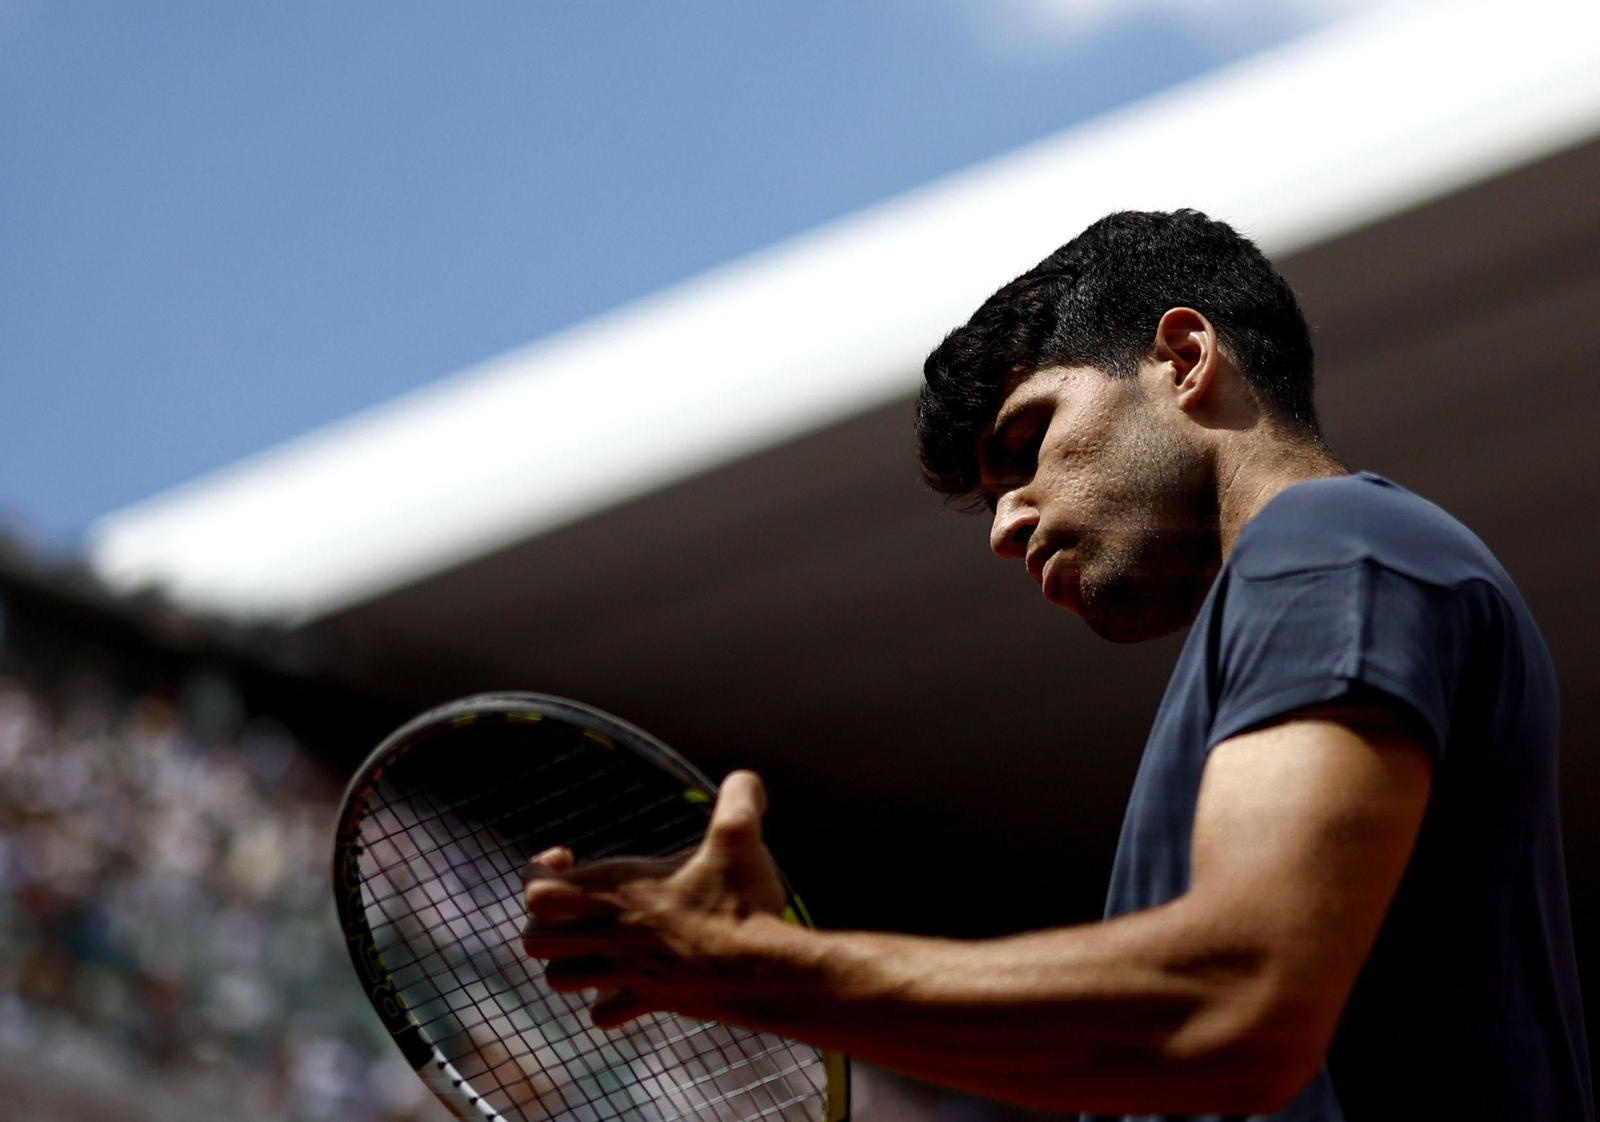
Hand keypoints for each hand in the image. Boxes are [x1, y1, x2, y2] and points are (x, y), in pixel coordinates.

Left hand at [521, 770, 788, 1027]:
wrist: (764, 973)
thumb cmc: (743, 903)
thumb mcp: (740, 838)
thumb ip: (739, 797)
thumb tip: (747, 778)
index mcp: (618, 892)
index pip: (535, 891)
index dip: (537, 871)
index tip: (568, 855)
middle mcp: (611, 936)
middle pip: (534, 940)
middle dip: (545, 920)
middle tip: (578, 901)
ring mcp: (626, 974)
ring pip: (558, 980)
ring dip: (567, 961)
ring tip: (596, 938)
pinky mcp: (649, 1001)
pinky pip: (603, 1014)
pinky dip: (605, 1000)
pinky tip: (629, 980)